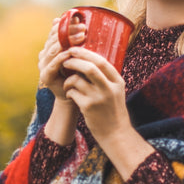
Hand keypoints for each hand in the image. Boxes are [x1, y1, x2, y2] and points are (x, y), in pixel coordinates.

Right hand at [38, 15, 85, 99]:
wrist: (76, 94)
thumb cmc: (79, 71)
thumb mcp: (78, 52)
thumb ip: (74, 38)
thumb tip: (73, 19)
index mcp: (50, 47)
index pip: (55, 32)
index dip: (66, 24)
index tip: (79, 19)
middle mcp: (44, 54)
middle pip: (54, 39)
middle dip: (69, 31)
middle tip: (83, 28)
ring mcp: (43, 65)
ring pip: (53, 50)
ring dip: (67, 42)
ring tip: (81, 37)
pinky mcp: (46, 76)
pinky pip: (53, 64)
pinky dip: (61, 57)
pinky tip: (70, 52)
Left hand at [61, 46, 156, 178]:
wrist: (115, 133)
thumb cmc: (113, 110)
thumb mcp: (116, 91)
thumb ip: (107, 77)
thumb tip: (89, 59)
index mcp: (118, 81)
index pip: (101, 61)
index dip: (86, 53)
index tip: (75, 49)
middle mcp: (109, 88)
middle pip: (89, 67)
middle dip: (74, 61)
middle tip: (65, 60)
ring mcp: (99, 98)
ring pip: (77, 79)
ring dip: (68, 79)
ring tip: (68, 83)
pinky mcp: (88, 108)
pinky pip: (73, 92)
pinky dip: (69, 91)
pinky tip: (71, 95)